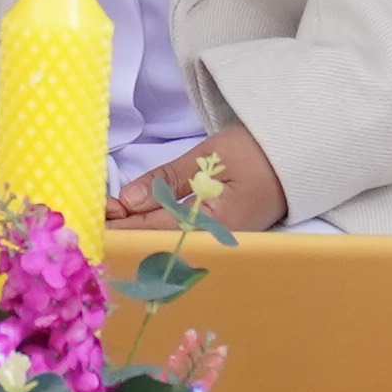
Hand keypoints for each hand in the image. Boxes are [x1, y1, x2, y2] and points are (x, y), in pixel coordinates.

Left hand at [115, 129, 284, 233]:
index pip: (159, 230)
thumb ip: (168, 179)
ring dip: (137, 228)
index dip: (125, 226)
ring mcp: (219, 240)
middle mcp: (217, 240)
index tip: (98, 219)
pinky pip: (181, 233)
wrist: (298, 153)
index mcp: (217, 223)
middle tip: (93, 220)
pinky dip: (156, 225)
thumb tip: (128, 201)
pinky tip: (135, 219)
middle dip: (125, 229)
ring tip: (109, 219)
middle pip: (160, 240)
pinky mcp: (219, 233)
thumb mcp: (209, 157)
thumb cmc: (257, 150)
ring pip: (168, 238)